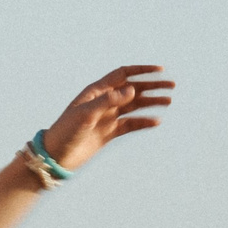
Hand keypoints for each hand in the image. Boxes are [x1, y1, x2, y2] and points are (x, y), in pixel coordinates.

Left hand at [41, 65, 174, 170]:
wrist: (56, 156)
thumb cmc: (66, 131)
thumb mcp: (86, 113)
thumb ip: (109, 100)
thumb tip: (132, 89)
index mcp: (96, 91)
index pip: (122, 75)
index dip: (141, 71)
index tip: (159, 71)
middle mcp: (103, 102)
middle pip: (132, 89)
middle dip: (151, 86)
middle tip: (171, 86)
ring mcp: (107, 117)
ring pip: (134, 106)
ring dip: (151, 102)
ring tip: (168, 101)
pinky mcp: (109, 133)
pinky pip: (130, 124)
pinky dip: (143, 122)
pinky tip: (156, 121)